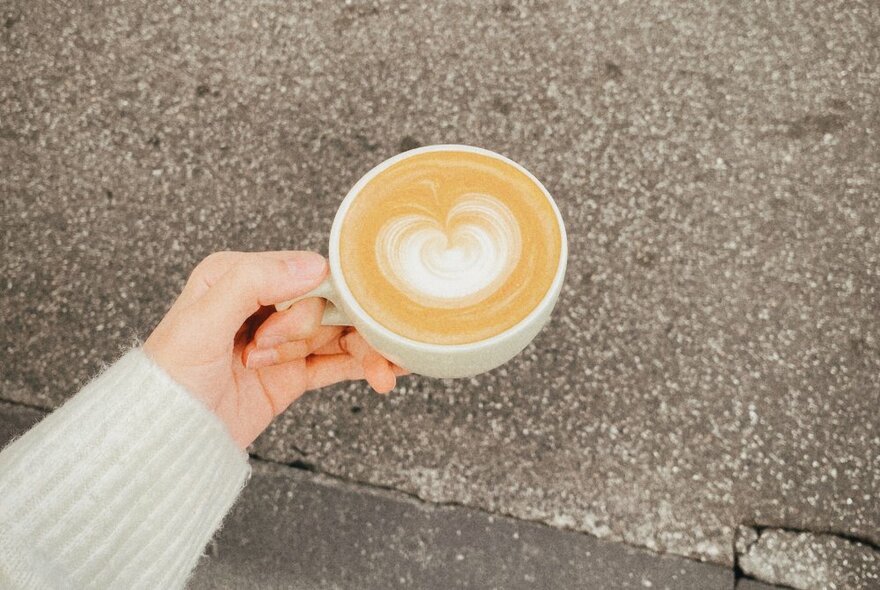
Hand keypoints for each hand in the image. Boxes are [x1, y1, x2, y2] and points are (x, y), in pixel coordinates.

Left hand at [144, 251, 405, 447]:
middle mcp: (264, 303)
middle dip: (336, 330)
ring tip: (386, 371)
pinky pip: (336, 363)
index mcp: (238, 276)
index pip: (303, 273)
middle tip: (326, 355)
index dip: (308, 303)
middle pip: (328, 303)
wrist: (163, 441)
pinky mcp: (292, 373)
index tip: (290, 335)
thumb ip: (254, 283)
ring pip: (339, 334)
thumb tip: (315, 265)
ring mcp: (281, 340)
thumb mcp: (202, 321)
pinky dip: (364, 365)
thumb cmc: (167, 379)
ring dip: (364, 350)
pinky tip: (389, 367)